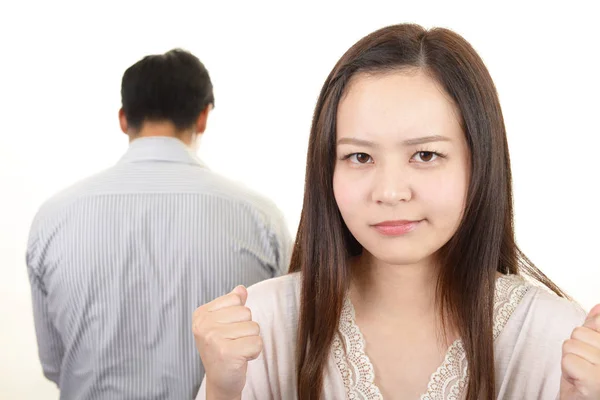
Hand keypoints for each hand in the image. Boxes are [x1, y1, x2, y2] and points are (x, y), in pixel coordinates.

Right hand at [192, 285, 262, 399]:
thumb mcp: (224, 323)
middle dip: (246, 328)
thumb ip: (232, 304)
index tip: (226, 330)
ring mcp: (214, 339)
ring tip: (237, 349)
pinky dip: (254, 352)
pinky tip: (241, 358)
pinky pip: (257, 342)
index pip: (236, 299)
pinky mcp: (227, 353)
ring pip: (253, 327)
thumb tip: (241, 289)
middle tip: (233, 342)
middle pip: (246, 312)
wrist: (221, 380)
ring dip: (250, 340)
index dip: (238, 316)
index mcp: (201, 314)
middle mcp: (204, 325)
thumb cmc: (223, 349)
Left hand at [560, 304, 599, 398]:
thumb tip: (599, 307)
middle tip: (585, 365)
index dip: (589, 334)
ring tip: (581, 372)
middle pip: (580, 332)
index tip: (594, 351)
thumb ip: (597, 329)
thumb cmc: (588, 379)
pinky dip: (568, 370)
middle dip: (577, 347)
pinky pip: (567, 360)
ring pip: (571, 344)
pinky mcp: (593, 382)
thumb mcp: (594, 348)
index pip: (598, 321)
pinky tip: (577, 380)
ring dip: (571, 359)